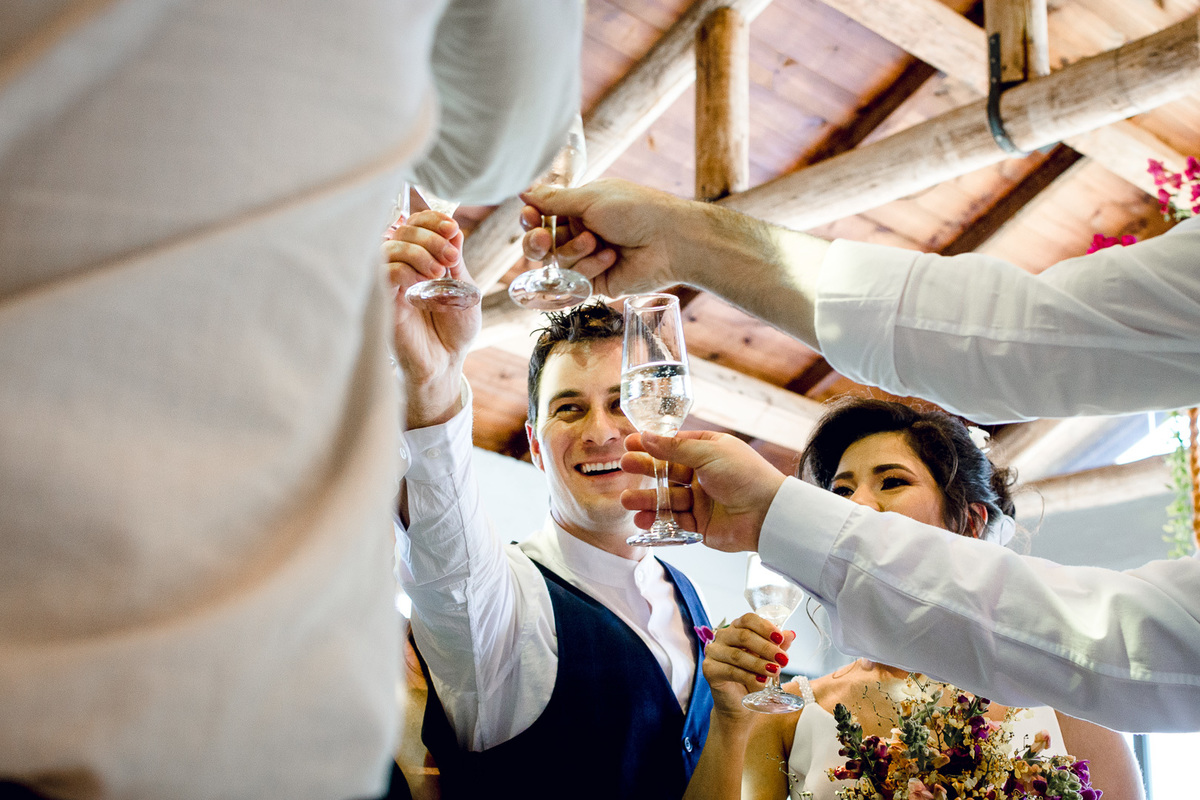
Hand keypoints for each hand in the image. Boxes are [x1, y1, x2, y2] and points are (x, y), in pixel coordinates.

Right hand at [383, 210, 480, 426]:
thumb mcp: (464, 289)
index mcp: (422, 258)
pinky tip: (421, 282)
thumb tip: (454, 229)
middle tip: (450, 255)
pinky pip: (382, 272)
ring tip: (437, 271)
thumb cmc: (454, 329)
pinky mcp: (381, 301)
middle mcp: (402, 266)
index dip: (432, 219)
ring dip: (417, 251)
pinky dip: (403, 269)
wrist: (446, 363)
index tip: (452, 228)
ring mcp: (390, 282)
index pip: (416, 222)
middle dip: (429, 235)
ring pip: (389, 246)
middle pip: (402, 229)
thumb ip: (456, 261)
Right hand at [518, 178, 696, 296]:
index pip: (541, 216)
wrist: (670, 240)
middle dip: (537, 243)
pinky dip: (589, 268)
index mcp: (579, 208)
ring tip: (596, 242)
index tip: (529, 217)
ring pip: (557, 264)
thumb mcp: (590, 198)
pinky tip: (610, 257)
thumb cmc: (635, 210)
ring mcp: (588, 259)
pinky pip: (575, 281)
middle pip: (540, 245)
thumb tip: (523, 191)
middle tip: (542, 240)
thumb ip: (554, 200)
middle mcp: (581, 233)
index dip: (530, 219)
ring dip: (573, 252)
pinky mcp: (597, 283)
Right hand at [620, 430, 786, 551]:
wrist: (767, 514)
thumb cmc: (746, 476)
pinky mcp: (699, 523)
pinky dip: (657, 520)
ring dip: (647, 499)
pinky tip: (643, 519)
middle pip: (666, 470)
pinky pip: (673, 520)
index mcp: (708, 451)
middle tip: (624, 466)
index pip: (674, 445)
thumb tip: (647, 436)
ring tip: (627, 500)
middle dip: (645, 469)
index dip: (652, 444)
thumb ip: (674, 447)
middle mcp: (703, 474)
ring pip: (667, 497)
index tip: (630, 443)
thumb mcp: (709, 452)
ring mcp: (700, 499)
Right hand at [703, 614, 796, 719]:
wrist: (739, 703)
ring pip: (738, 655)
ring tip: (775, 671)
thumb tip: (790, 634)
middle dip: (766, 648)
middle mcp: (722, 636)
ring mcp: (713, 652)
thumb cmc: (753, 676)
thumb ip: (777, 647)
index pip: (748, 619)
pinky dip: (748, 676)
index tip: (780, 638)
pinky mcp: (709, 669)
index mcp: (736, 628)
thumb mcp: (768, 660)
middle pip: (743, 636)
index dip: (765, 627)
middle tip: (783, 659)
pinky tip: (761, 682)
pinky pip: (730, 671)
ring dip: (759, 664)